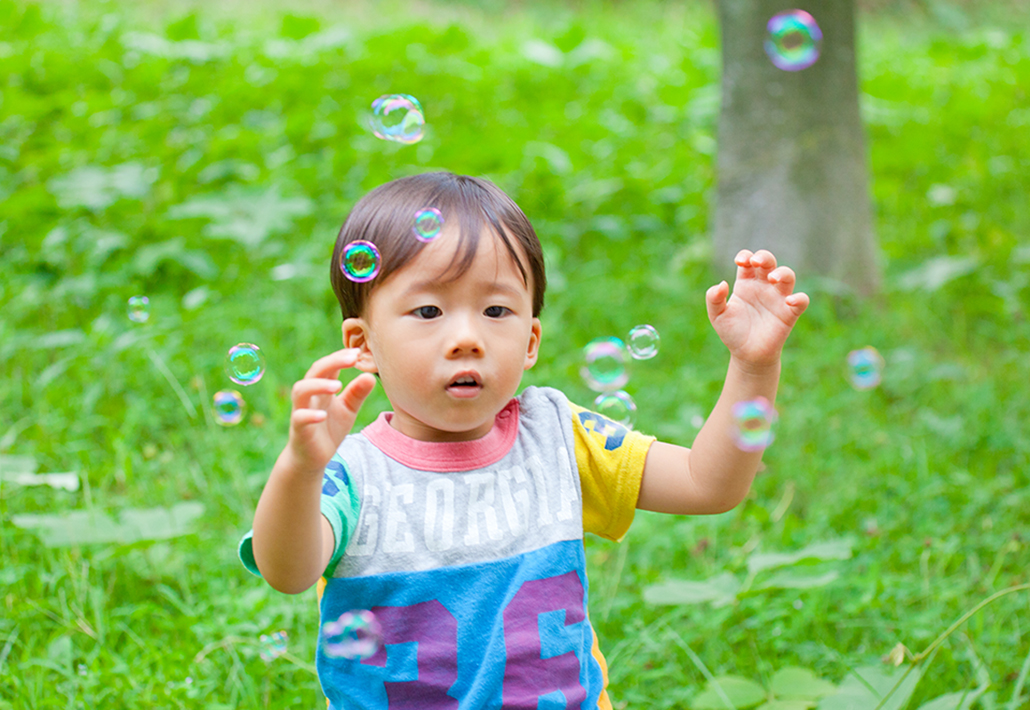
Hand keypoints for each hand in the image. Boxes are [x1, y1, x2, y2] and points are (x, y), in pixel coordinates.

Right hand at [285, 348, 375, 474]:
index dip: (341, 357)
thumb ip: (357, 393)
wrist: (312, 458)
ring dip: (318, 385)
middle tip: (352, 358)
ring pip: (301, 391)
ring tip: (338, 385)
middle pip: (315, 371)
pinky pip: (299, 418)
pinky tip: (323, 415)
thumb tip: (370, 376)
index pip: (329, 366)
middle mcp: (310, 396)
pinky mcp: (298, 430)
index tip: (359, 352)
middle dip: (332, 362)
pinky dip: (310, 415)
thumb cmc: (329, 429)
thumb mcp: (348, 409)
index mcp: (322, 388)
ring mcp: (301, 411)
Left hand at [706, 249, 808, 366]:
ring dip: (782, 273)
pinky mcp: (789, 313)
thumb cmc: (732, 332)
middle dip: (764, 257)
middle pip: (769, 262)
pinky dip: (799, 298)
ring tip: (772, 278)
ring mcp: (778, 298)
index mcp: (746, 283)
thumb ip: (714, 299)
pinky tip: (789, 301)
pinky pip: (801, 301)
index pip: (748, 261)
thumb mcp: (717, 316)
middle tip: (756, 262)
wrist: (746, 354)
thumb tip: (722, 284)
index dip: (746, 256)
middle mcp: (763, 286)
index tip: (740, 262)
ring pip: (787, 276)